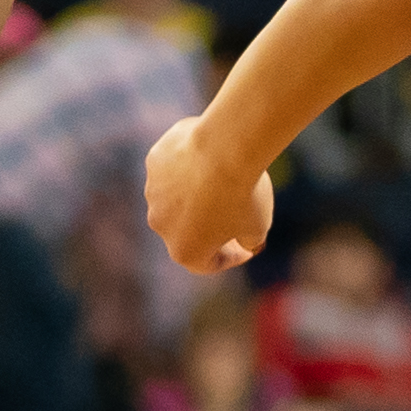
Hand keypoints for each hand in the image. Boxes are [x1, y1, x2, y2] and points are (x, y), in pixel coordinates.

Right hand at [143, 116, 274, 275]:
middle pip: (186, 230)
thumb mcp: (258, 226)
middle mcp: (160, 225)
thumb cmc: (244, 193)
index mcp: (184, 251)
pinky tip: (211, 155)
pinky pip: (172, 168)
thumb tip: (243, 239)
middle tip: (234, 214)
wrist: (227, 147)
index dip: (230, 257)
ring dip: (196, 193)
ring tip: (223, 179)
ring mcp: (153, 192)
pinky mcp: (154, 162)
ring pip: (177, 197)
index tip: (247, 248)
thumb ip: (246, 239)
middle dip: (208, 225)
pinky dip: (188, 167)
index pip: (207, 263)